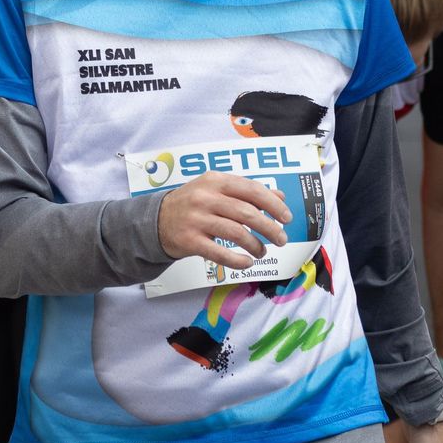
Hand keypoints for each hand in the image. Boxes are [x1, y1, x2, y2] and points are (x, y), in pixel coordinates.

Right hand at [156, 171, 291, 270]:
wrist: (155, 220)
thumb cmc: (193, 203)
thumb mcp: (217, 189)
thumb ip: (247, 191)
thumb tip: (279, 196)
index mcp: (216, 180)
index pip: (252, 190)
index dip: (273, 205)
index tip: (286, 217)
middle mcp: (206, 197)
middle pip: (247, 213)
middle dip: (269, 228)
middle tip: (281, 239)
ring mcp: (196, 219)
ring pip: (236, 233)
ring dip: (255, 245)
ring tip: (262, 251)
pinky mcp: (189, 241)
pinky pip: (219, 253)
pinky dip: (237, 260)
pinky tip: (247, 262)